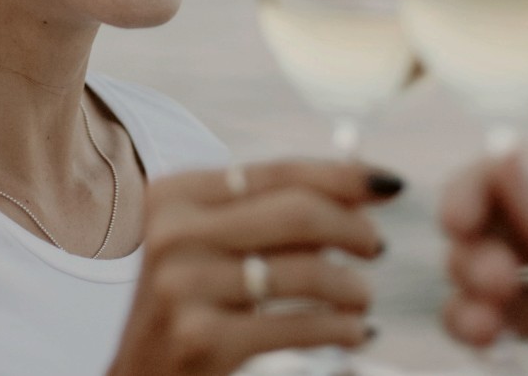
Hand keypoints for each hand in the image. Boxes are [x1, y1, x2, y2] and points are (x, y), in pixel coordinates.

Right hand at [107, 160, 402, 375]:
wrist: (138, 375)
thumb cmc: (188, 302)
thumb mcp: (208, 242)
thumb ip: (269, 211)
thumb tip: (361, 189)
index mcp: (174, 195)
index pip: (277, 172)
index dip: (343, 175)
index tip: (389, 185)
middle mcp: (173, 234)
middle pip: (298, 213)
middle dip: (354, 228)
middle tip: (375, 246)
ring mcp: (184, 287)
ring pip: (307, 272)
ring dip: (353, 287)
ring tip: (361, 298)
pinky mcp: (202, 339)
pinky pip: (300, 326)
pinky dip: (341, 328)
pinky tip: (353, 331)